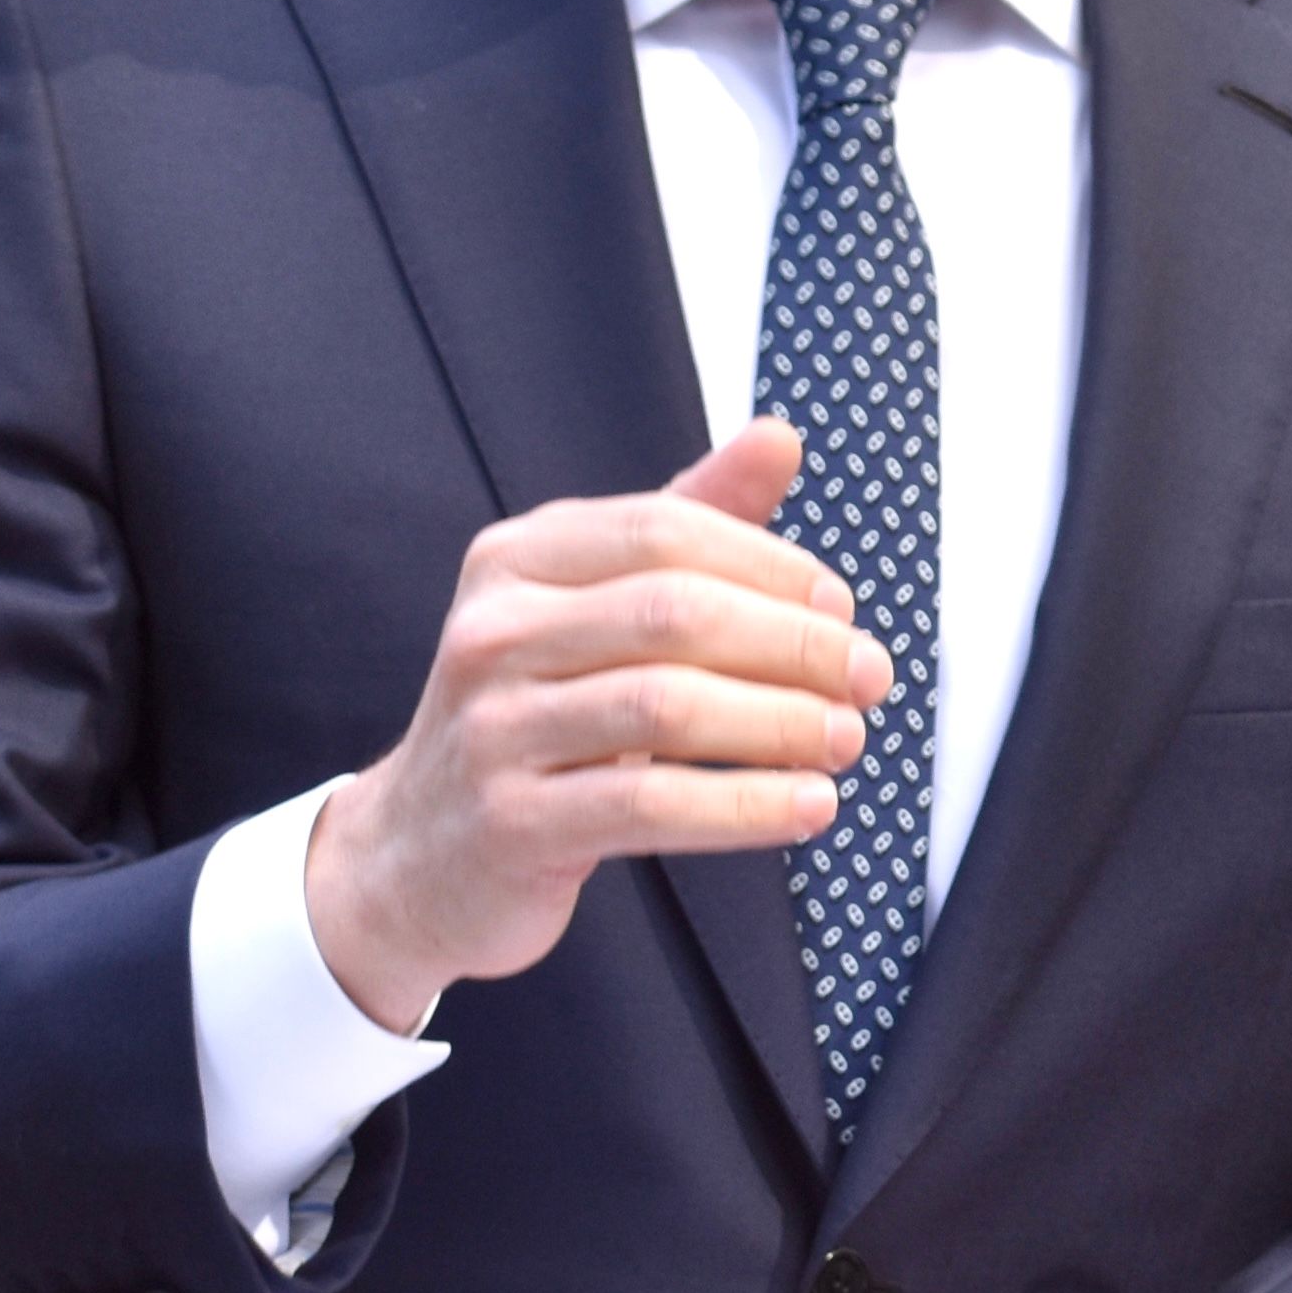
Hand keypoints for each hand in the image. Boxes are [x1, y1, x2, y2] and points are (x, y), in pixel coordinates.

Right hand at [303, 421, 886, 1030]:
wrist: (421, 856)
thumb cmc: (539, 716)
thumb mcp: (600, 609)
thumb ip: (692, 524)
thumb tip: (779, 436)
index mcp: (518, 560)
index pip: (667, 532)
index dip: (772, 566)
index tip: (842, 608)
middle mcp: (494, 631)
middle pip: (676, 614)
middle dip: (794, 643)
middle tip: (870, 677)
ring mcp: (493, 727)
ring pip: (666, 706)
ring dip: (782, 722)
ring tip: (848, 739)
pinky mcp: (510, 823)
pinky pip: (649, 804)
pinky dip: (746, 805)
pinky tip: (808, 806)